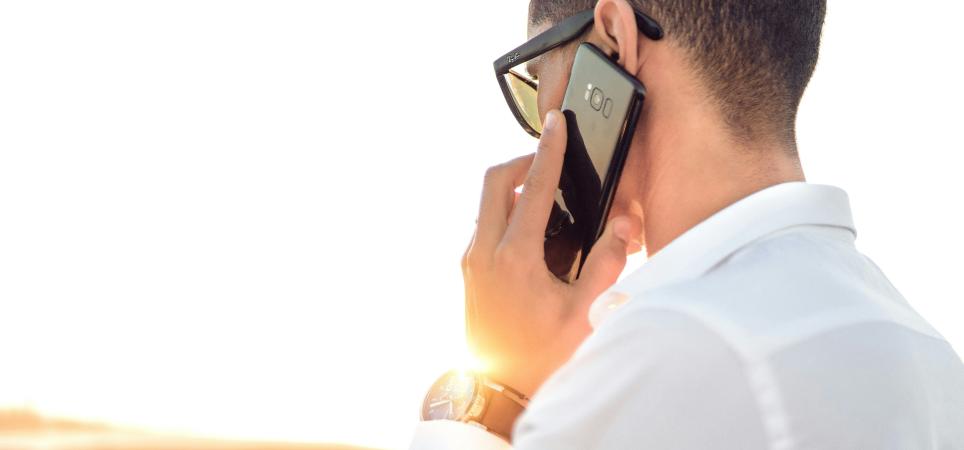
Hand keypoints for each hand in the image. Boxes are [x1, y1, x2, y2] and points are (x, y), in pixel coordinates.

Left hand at [462, 110, 638, 397]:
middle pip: (493, 182)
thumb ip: (607, 263)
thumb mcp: (585, 313)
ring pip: (485, 202)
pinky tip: (534, 232)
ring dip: (512, 188)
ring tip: (547, 199)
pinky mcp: (468, 272)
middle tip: (549, 162)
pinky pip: (484, 224)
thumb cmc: (540, 356)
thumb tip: (621, 224)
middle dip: (521, 162)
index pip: (532, 188)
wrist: (498, 391)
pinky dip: (505, 212)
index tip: (556, 124)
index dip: (548, 151)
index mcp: (513, 258)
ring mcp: (471, 262)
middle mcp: (483, 253)